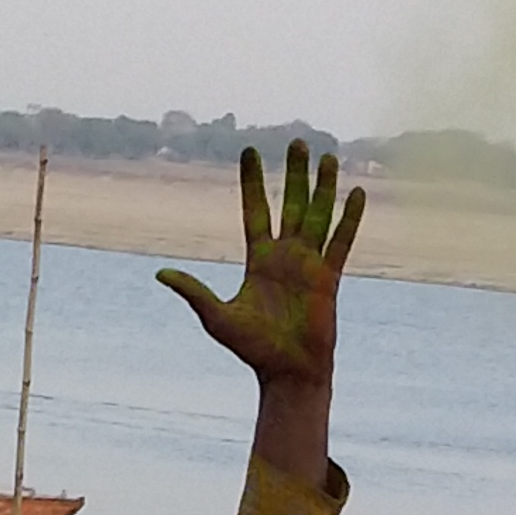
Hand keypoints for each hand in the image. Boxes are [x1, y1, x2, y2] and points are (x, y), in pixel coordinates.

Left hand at [159, 143, 363, 392]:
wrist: (288, 373)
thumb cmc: (253, 349)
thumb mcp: (217, 318)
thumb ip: (194, 291)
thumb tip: (160, 273)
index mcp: (259, 260)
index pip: (255, 210)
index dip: (252, 182)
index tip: (250, 151)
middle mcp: (286, 256)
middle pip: (291, 204)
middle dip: (294, 173)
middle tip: (297, 141)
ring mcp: (309, 264)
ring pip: (318, 215)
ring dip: (323, 187)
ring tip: (328, 156)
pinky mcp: (329, 278)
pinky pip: (340, 242)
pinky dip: (349, 218)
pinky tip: (355, 193)